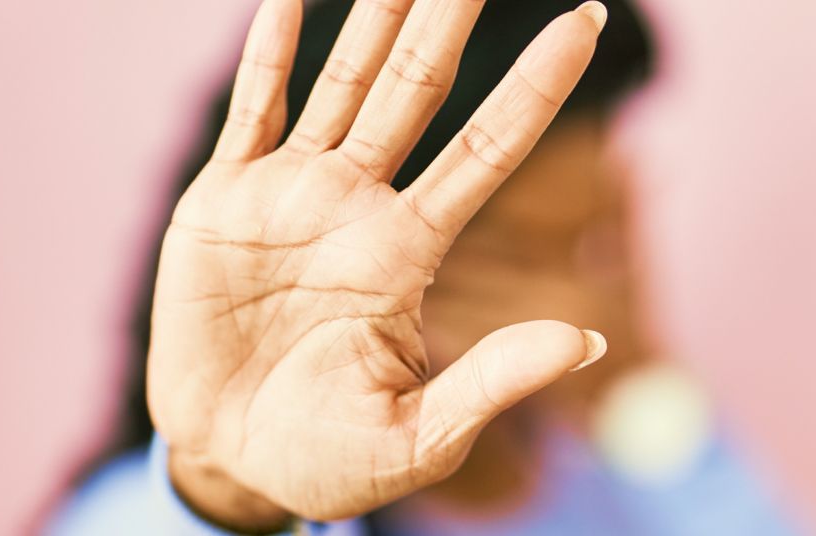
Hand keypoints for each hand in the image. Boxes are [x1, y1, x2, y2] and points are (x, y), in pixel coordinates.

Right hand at [147, 0, 608, 529]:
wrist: (225, 460)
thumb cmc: (325, 456)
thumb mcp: (416, 436)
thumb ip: (493, 382)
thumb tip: (590, 341)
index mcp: (409, 253)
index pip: (487, 149)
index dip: (536, 85)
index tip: (585, 19)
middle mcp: (360, 206)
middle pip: (418, 91)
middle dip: (450, 18)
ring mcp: (293, 194)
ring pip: (343, 83)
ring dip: (372, 14)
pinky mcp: (225, 198)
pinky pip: (252, 109)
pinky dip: (269, 54)